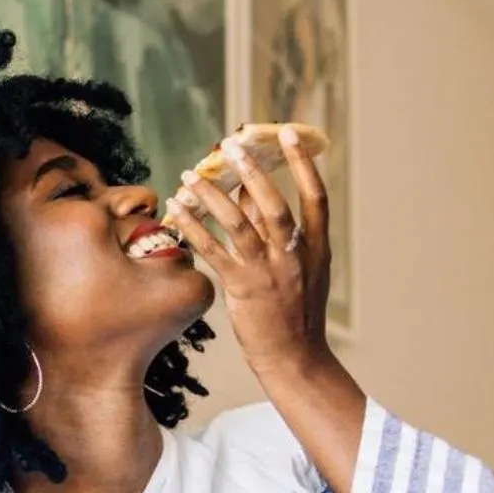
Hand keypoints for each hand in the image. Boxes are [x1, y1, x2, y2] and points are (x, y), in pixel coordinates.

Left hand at [171, 126, 333, 381]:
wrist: (294, 358)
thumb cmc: (293, 311)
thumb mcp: (299, 268)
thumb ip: (276, 231)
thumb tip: (247, 189)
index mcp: (317, 248)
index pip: (316, 196)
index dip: (304, 163)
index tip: (289, 134)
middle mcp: (295, 256)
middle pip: (274, 204)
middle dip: (251, 171)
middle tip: (230, 144)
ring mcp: (270, 273)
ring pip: (239, 224)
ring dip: (212, 196)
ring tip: (190, 174)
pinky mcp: (243, 289)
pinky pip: (213, 251)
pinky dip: (193, 228)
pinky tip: (176, 211)